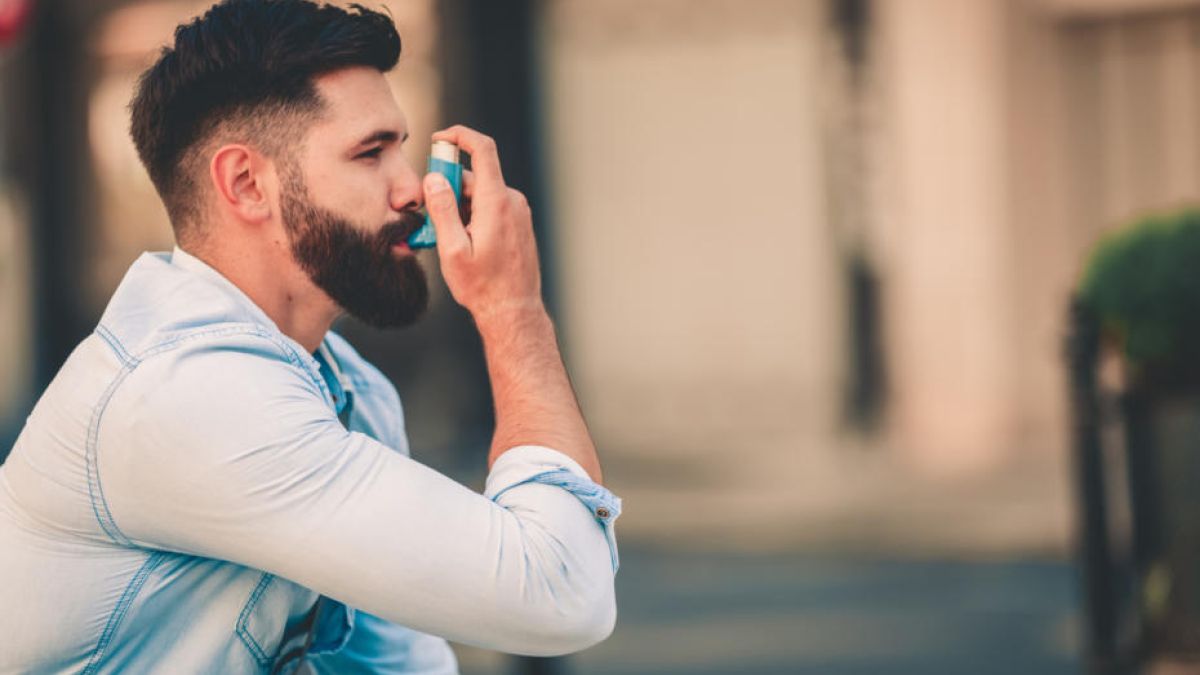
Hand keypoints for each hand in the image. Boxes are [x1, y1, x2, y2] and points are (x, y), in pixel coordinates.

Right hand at [422, 125, 542, 320]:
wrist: (514, 311)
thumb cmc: (482, 286)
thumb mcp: (452, 250)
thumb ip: (442, 210)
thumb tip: (433, 178)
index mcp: (496, 203)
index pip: (482, 150)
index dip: (459, 136)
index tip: (439, 139)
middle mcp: (512, 202)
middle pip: (475, 177)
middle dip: (448, 187)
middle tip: (430, 215)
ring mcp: (519, 213)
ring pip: (481, 194)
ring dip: (460, 206)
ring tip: (448, 239)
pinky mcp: (520, 224)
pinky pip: (492, 207)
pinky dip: (473, 215)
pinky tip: (465, 242)